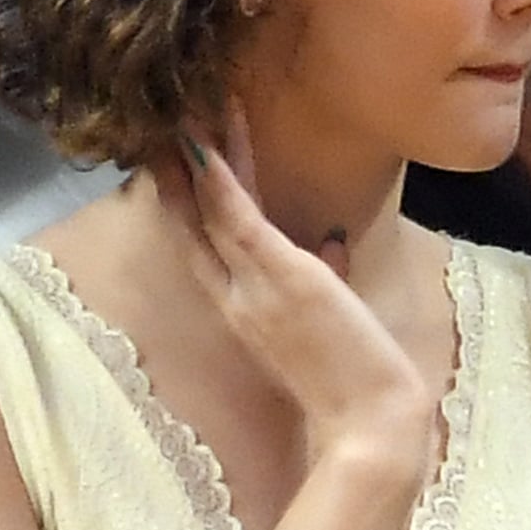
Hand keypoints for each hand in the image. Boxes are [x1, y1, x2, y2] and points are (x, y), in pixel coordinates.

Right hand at [157, 110, 432, 465]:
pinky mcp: (283, 277)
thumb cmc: (359, 384)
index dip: (187, 201)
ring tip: (185, 103)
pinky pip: (238, 219)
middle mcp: (238, 298)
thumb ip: (327, 276)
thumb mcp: (336, 320)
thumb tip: (333, 242)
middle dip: (175, 171)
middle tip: (157, 117)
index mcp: (248, 310)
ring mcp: (256, 287)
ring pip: (212, 210)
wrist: (372, 426)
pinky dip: (218, 180)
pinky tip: (202, 141)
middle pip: (194, 224)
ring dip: (197, 154)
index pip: (207, 247)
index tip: (174, 157)